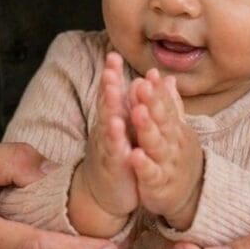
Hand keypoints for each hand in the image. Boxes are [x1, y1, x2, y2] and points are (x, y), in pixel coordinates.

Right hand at [74, 52, 137, 220]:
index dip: (111, 74)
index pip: (111, 92)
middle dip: (108, 85)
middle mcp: (106, 130)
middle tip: (110, 67)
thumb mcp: (125, 128)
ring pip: (108, 125)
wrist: (105, 194)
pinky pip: (114, 153)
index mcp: (112, 119)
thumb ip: (131, 104)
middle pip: (106, 104)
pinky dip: (116, 142)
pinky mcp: (112, 167)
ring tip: (114, 91)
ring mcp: (107, 148)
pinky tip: (118, 131)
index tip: (113, 54)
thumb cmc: (117, 157)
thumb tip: (145, 78)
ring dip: (110, 108)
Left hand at [128, 69, 202, 227]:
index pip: (166, 106)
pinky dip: (143, 165)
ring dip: (147, 128)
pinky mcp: (158, 185)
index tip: (149, 73)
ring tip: (138, 112)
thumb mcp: (175, 130)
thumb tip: (168, 77)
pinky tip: (134, 155)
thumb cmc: (178, 158)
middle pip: (162, 121)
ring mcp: (167, 164)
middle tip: (141, 85)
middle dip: (152, 103)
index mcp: (174, 129)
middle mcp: (173, 143)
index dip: (157, 90)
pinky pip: (151, 174)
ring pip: (157, 145)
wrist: (191, 198)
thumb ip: (169, 104)